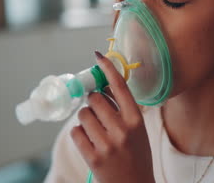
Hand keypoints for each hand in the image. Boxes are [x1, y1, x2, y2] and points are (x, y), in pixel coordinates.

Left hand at [70, 51, 154, 182]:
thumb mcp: (138, 130)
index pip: (120, 87)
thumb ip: (123, 109)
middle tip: (97, 112)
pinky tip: (89, 141)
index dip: (108, 69)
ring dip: (85, 119)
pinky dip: (79, 134)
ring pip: (83, 115)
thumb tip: (103, 87)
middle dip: (92, 102)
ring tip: (95, 131)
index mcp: (136, 120)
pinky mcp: (93, 157)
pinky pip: (75, 132)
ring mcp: (107, 144)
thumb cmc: (136, 155)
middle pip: (95, 99)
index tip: (98, 57)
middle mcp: (123, 130)